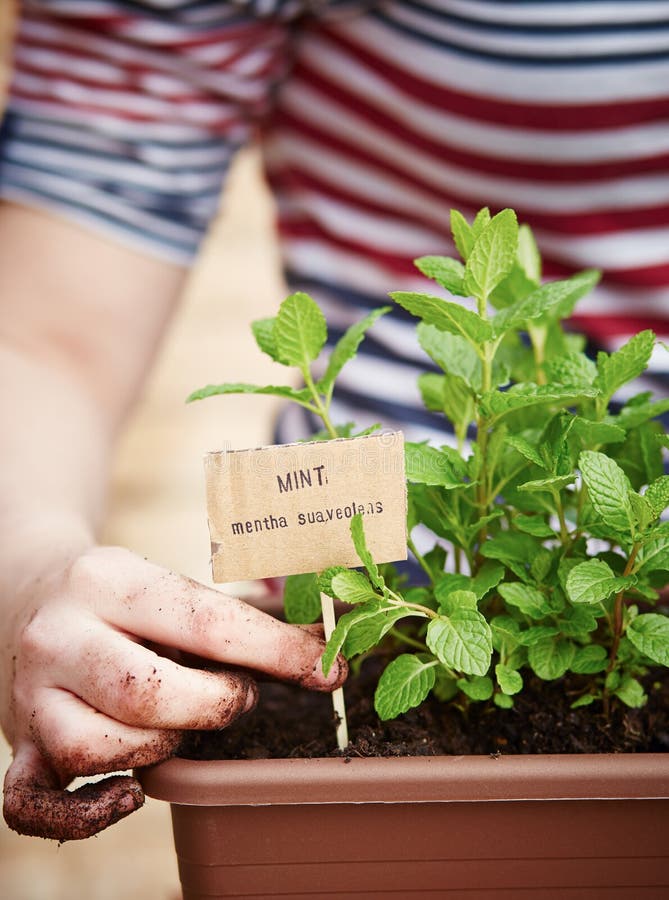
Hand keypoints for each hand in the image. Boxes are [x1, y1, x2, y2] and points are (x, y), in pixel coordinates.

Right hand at [2, 546, 345, 840]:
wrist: (21, 591)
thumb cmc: (116, 596)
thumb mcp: (164, 582)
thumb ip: (233, 614)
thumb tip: (322, 642)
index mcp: (109, 580)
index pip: (205, 621)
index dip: (276, 652)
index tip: (327, 669)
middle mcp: (62, 635)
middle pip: (147, 692)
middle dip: (215, 705)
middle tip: (239, 697)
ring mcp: (31, 694)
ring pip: (95, 748)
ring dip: (160, 748)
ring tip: (181, 725)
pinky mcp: (18, 744)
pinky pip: (30, 804)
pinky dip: (88, 815)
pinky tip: (131, 794)